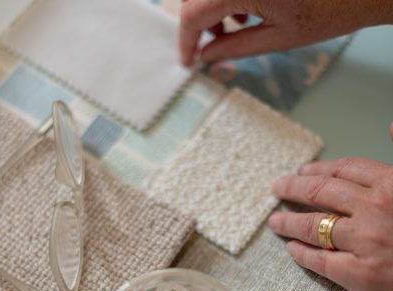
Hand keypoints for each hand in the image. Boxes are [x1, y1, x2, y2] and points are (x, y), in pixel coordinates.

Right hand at [179, 0, 392, 65]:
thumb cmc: (332, 8)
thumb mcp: (277, 38)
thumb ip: (234, 47)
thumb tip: (207, 56)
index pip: (192, 13)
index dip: (186, 40)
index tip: (187, 58)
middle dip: (197, 22)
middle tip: (210, 46)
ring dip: (213, 5)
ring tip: (236, 26)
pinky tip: (248, 7)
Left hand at [268, 125, 392, 290]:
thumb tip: (391, 126)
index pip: (345, 170)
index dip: (320, 169)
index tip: (305, 170)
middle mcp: (375, 209)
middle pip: (320, 192)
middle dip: (293, 188)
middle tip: (278, 188)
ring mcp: (365, 242)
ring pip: (313, 226)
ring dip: (289, 222)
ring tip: (276, 221)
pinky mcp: (362, 274)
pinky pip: (321, 260)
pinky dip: (302, 254)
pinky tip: (292, 250)